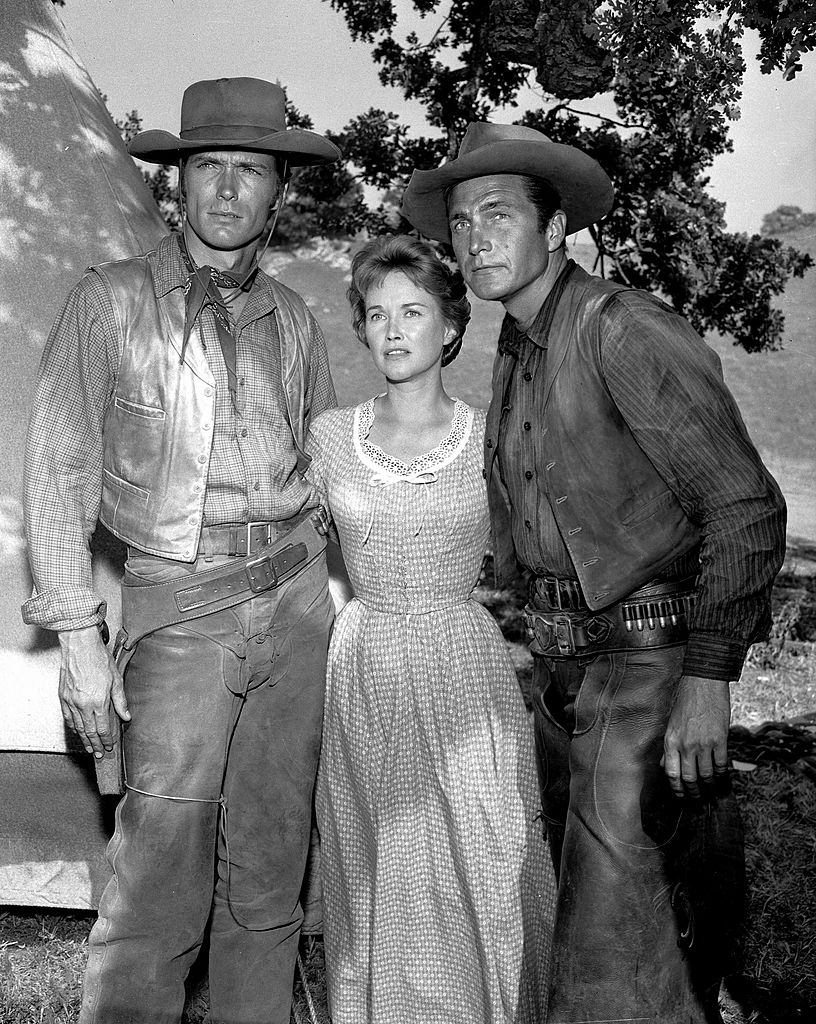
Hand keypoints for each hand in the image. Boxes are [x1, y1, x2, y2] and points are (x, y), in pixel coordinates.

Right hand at [58, 626, 130, 757]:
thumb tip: (126, 716)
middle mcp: (83, 704)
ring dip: (84, 739)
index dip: (107, 740)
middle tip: (100, 754)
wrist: (80, 646)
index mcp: (98, 701)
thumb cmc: (99, 659)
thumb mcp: (116, 680)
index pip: (102, 728)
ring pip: (78, 727)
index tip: (110, 746)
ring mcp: (71, 701)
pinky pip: (68, 717)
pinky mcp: (63, 696)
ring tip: (90, 748)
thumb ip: (120, 701)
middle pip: (89, 731)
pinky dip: (73, 727)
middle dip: (96, 745)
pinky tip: (77, 731)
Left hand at [662, 674, 730, 798]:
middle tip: (698, 797)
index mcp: (671, 741)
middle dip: (694, 791)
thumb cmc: (685, 703)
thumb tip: (666, 765)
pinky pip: (721, 763)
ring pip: (706, 774)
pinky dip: (722, 772)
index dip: (676, 788)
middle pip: (689, 778)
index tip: (681, 796)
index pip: (671, 773)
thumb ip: (670, 746)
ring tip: (710, 788)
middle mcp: (685, 745)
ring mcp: (703, 743)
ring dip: (709, 784)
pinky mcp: (720, 739)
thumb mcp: (671, 724)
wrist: (703, 684)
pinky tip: (722, 775)